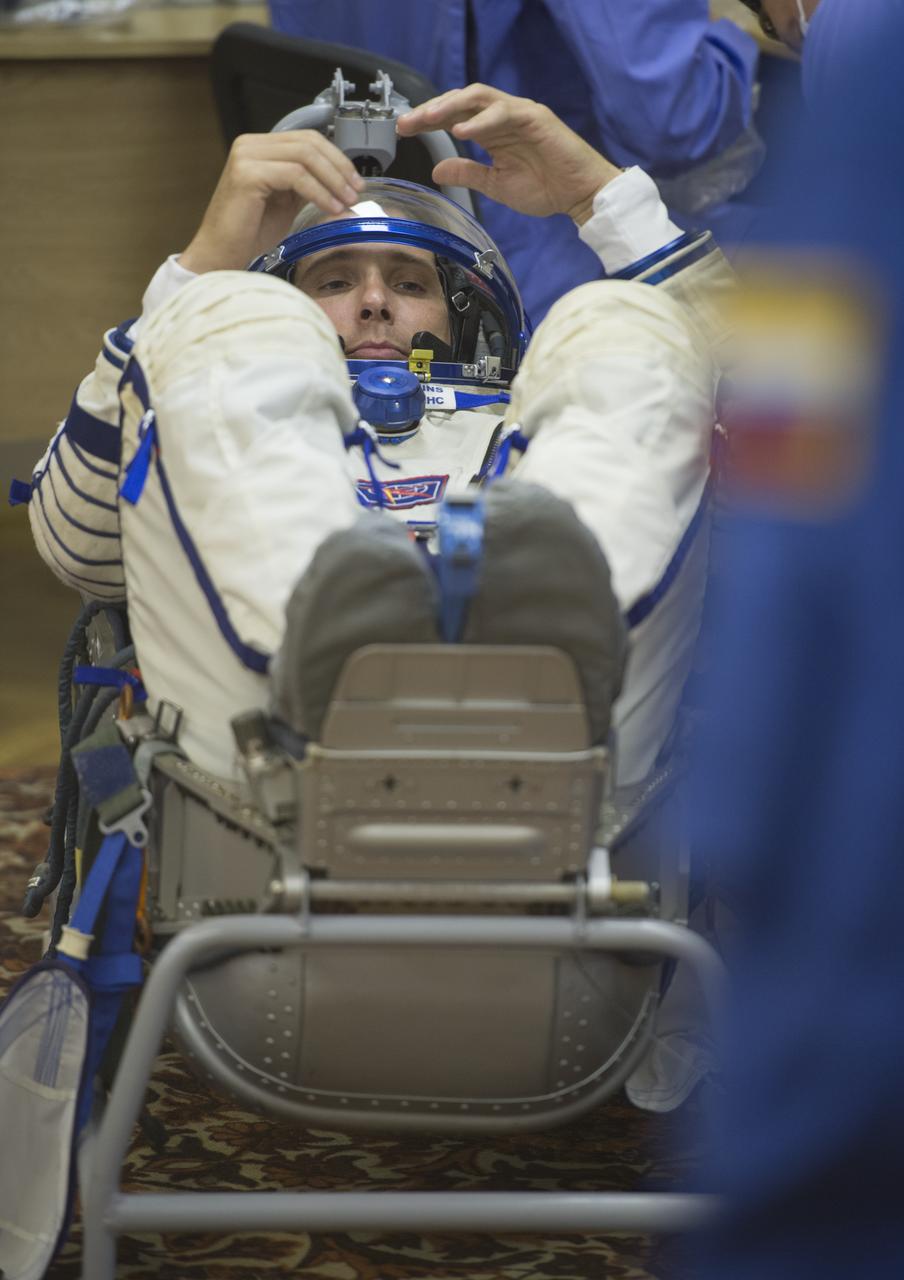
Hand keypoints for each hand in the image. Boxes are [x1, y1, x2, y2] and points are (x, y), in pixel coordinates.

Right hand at [179, 132, 364, 273]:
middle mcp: (250, 145)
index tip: (355, 181)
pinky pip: (295, 176)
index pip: (307, 139)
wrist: (222, 255)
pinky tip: (330, 207)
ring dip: (332, 180)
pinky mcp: (247, 174)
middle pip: (308, 143)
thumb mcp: (286, 202)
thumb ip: (306, 184)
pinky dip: (318, 192)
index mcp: (259, 148)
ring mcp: (246, 156)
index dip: (336, 158)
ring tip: (346, 202)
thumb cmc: (249, 234)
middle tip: (356, 191)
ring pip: (305, 157)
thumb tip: (340, 182)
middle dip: (339, 167)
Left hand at [397, 84, 620, 224]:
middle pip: (461, 101)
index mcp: (492, 131)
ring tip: (428, 119)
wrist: (579, 195)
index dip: (428, 121)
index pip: (454, 117)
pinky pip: (504, 113)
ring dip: (451, 107)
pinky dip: (481, 120)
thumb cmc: (546, 188)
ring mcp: (519, 114)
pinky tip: (461, 130)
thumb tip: (437, 171)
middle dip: (432, 110)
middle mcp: (503, 117)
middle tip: (407, 123)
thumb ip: (468, 174)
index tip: (404, 130)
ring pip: (479, 98)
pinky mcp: (536, 118)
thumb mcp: (495, 184)